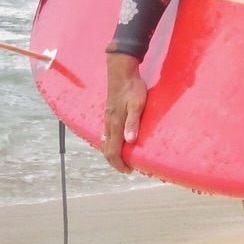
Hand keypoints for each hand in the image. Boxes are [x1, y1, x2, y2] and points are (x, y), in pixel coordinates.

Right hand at [103, 52, 146, 172]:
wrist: (121, 72)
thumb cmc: (132, 88)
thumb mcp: (137, 104)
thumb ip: (133, 122)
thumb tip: (131, 141)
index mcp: (115, 124)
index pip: (113, 151)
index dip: (119, 163)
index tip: (128, 170)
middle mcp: (108, 124)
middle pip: (106, 149)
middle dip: (114, 161)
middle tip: (126, 167)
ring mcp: (107, 119)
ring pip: (105, 142)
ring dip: (112, 153)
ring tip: (122, 158)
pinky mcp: (108, 113)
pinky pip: (106, 134)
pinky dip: (110, 143)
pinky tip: (116, 141)